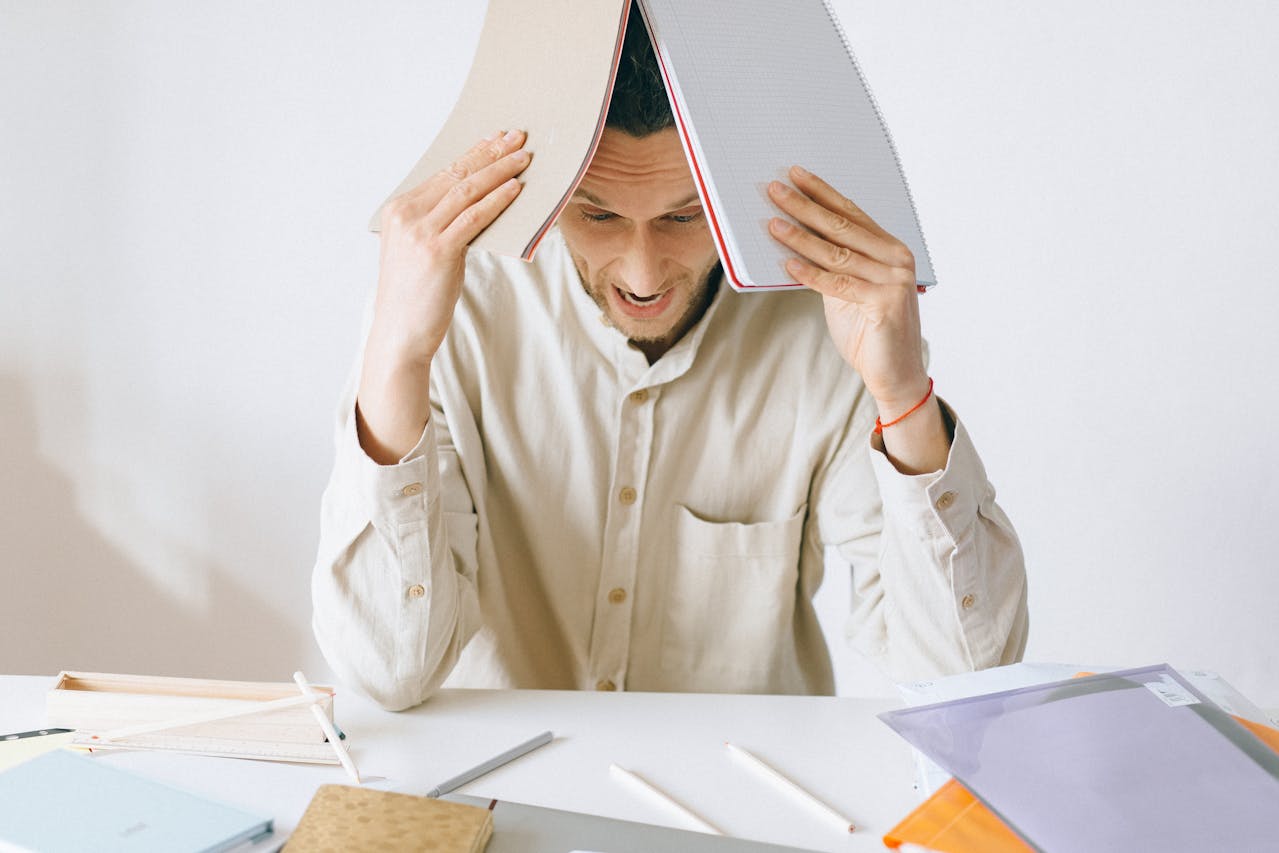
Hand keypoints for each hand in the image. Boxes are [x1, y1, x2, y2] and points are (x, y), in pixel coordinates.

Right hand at [369, 130, 531, 366]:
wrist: (400, 332)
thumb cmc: (414, 295)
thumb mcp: (419, 250)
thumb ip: (440, 224)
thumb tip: (478, 203)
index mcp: (398, 210)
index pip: (442, 173)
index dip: (472, 153)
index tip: (495, 138)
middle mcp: (406, 215)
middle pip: (457, 176)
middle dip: (490, 154)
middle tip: (517, 137)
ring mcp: (420, 232)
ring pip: (467, 191)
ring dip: (499, 172)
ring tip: (523, 158)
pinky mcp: (438, 251)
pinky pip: (474, 218)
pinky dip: (497, 201)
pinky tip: (516, 189)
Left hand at [766, 166, 927, 417]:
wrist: (894, 373)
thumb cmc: (869, 330)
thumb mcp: (847, 290)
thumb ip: (832, 264)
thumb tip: (793, 238)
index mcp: (889, 248)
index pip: (851, 213)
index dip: (822, 193)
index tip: (795, 175)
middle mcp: (896, 258)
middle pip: (842, 227)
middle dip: (805, 206)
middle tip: (775, 189)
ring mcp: (894, 280)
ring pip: (837, 253)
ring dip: (801, 237)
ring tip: (773, 223)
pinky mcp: (885, 303)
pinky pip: (839, 284)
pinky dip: (811, 274)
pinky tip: (788, 263)